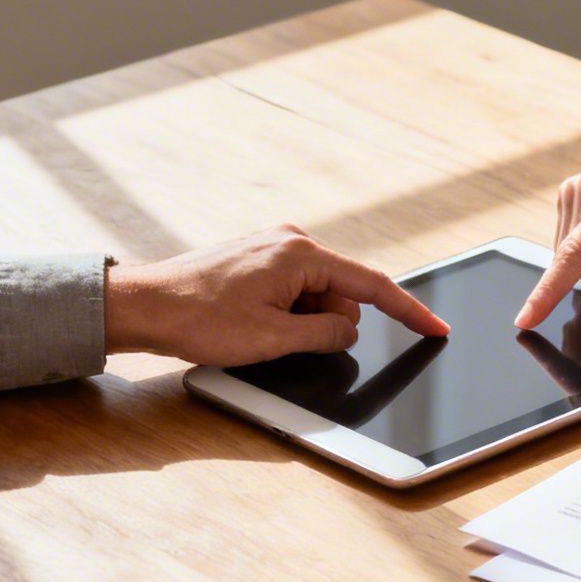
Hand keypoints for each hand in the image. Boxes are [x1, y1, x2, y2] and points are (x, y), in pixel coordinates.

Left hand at [103, 226, 447, 364]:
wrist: (144, 305)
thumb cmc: (198, 318)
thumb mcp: (273, 339)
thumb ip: (324, 335)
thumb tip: (347, 332)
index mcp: (302, 253)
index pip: (373, 286)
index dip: (409, 312)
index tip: (436, 328)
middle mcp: (292, 242)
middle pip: (342, 296)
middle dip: (327, 326)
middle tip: (280, 339)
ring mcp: (274, 249)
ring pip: (317, 299)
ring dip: (300, 323)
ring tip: (255, 330)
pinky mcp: (259, 261)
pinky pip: (294, 293)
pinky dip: (285, 315)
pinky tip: (251, 322)